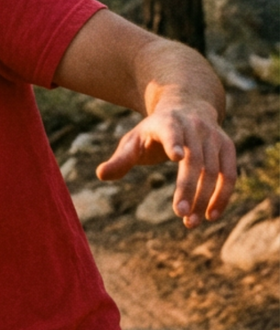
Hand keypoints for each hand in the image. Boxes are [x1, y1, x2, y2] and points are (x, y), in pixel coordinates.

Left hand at [96, 98, 236, 227]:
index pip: (171, 131)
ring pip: (213, 170)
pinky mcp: (227, 146)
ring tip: (191, 222)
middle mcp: (193, 126)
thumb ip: (120, 159)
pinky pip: (229, 174)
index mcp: (166, 122)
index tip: (176, 157)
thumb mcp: (134, 140)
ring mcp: (213, 135)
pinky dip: (223, 195)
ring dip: (204, 198)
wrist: (186, 106)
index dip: (173, 142)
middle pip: (194, 159)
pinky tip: (211, 215)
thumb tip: (101, 174)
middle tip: (180, 214)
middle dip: (188, 188)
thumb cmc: (154, 130)